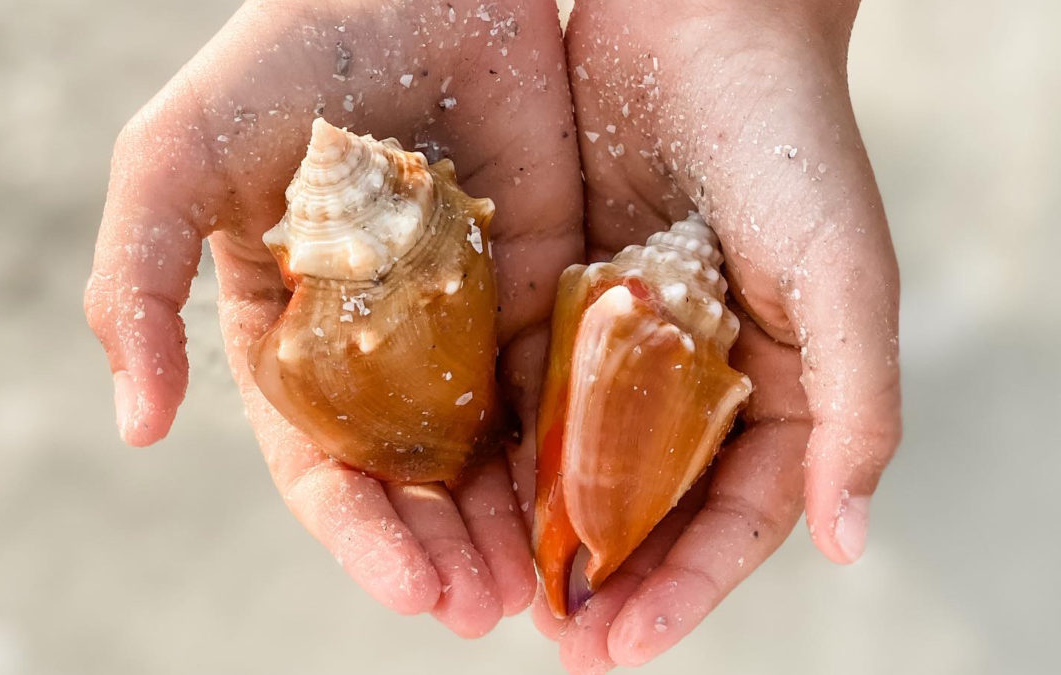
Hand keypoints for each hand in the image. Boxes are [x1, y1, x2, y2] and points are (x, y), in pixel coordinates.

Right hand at [84, 0, 582, 636]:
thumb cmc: (286, 54)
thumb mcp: (179, 159)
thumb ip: (140, 284)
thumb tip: (135, 425)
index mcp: (293, 337)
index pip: (324, 464)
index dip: (361, 535)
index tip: (410, 592)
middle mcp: (381, 346)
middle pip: (416, 476)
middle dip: (447, 549)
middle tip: (489, 613)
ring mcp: (465, 318)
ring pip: (492, 447)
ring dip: (513, 523)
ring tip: (545, 589)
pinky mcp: (539, 281)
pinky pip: (558, 379)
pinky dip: (572, 445)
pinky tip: (595, 498)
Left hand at [534, 0, 900, 668]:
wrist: (697, 19)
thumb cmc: (790, 138)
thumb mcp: (843, 272)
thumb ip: (856, 408)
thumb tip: (847, 543)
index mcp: (783, 384)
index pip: (740, 514)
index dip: (690, 587)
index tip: (629, 648)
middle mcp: (704, 377)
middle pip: (658, 504)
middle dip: (616, 580)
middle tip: (565, 648)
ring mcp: (632, 344)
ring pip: (592, 461)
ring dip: (555, 534)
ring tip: (512, 602)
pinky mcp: (568, 300)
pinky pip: (539, 388)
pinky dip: (515, 447)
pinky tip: (478, 500)